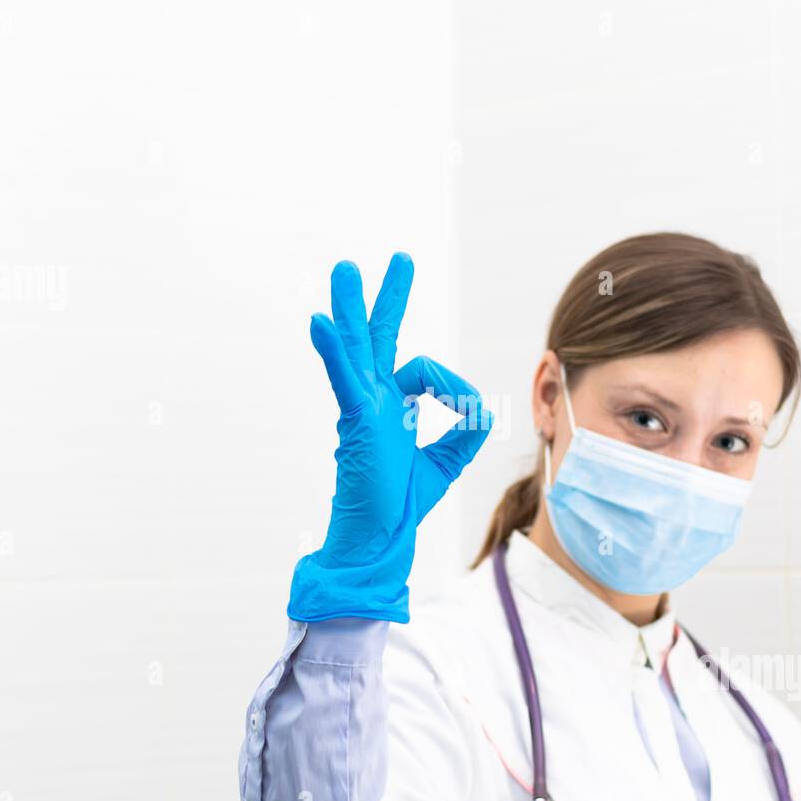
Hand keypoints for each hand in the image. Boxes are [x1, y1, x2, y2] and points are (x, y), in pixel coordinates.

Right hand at [288, 252, 493, 623]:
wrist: (377, 542)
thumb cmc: (400, 507)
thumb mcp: (446, 462)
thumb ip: (465, 429)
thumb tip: (480, 407)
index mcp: (391, 408)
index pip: (424, 373)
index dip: (453, 388)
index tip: (467, 412)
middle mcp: (373, 402)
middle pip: (379, 337)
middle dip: (390, 297)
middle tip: (402, 258)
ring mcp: (361, 409)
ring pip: (357, 347)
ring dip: (351, 306)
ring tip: (344, 268)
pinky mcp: (355, 423)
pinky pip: (344, 379)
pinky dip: (333, 350)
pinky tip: (320, 322)